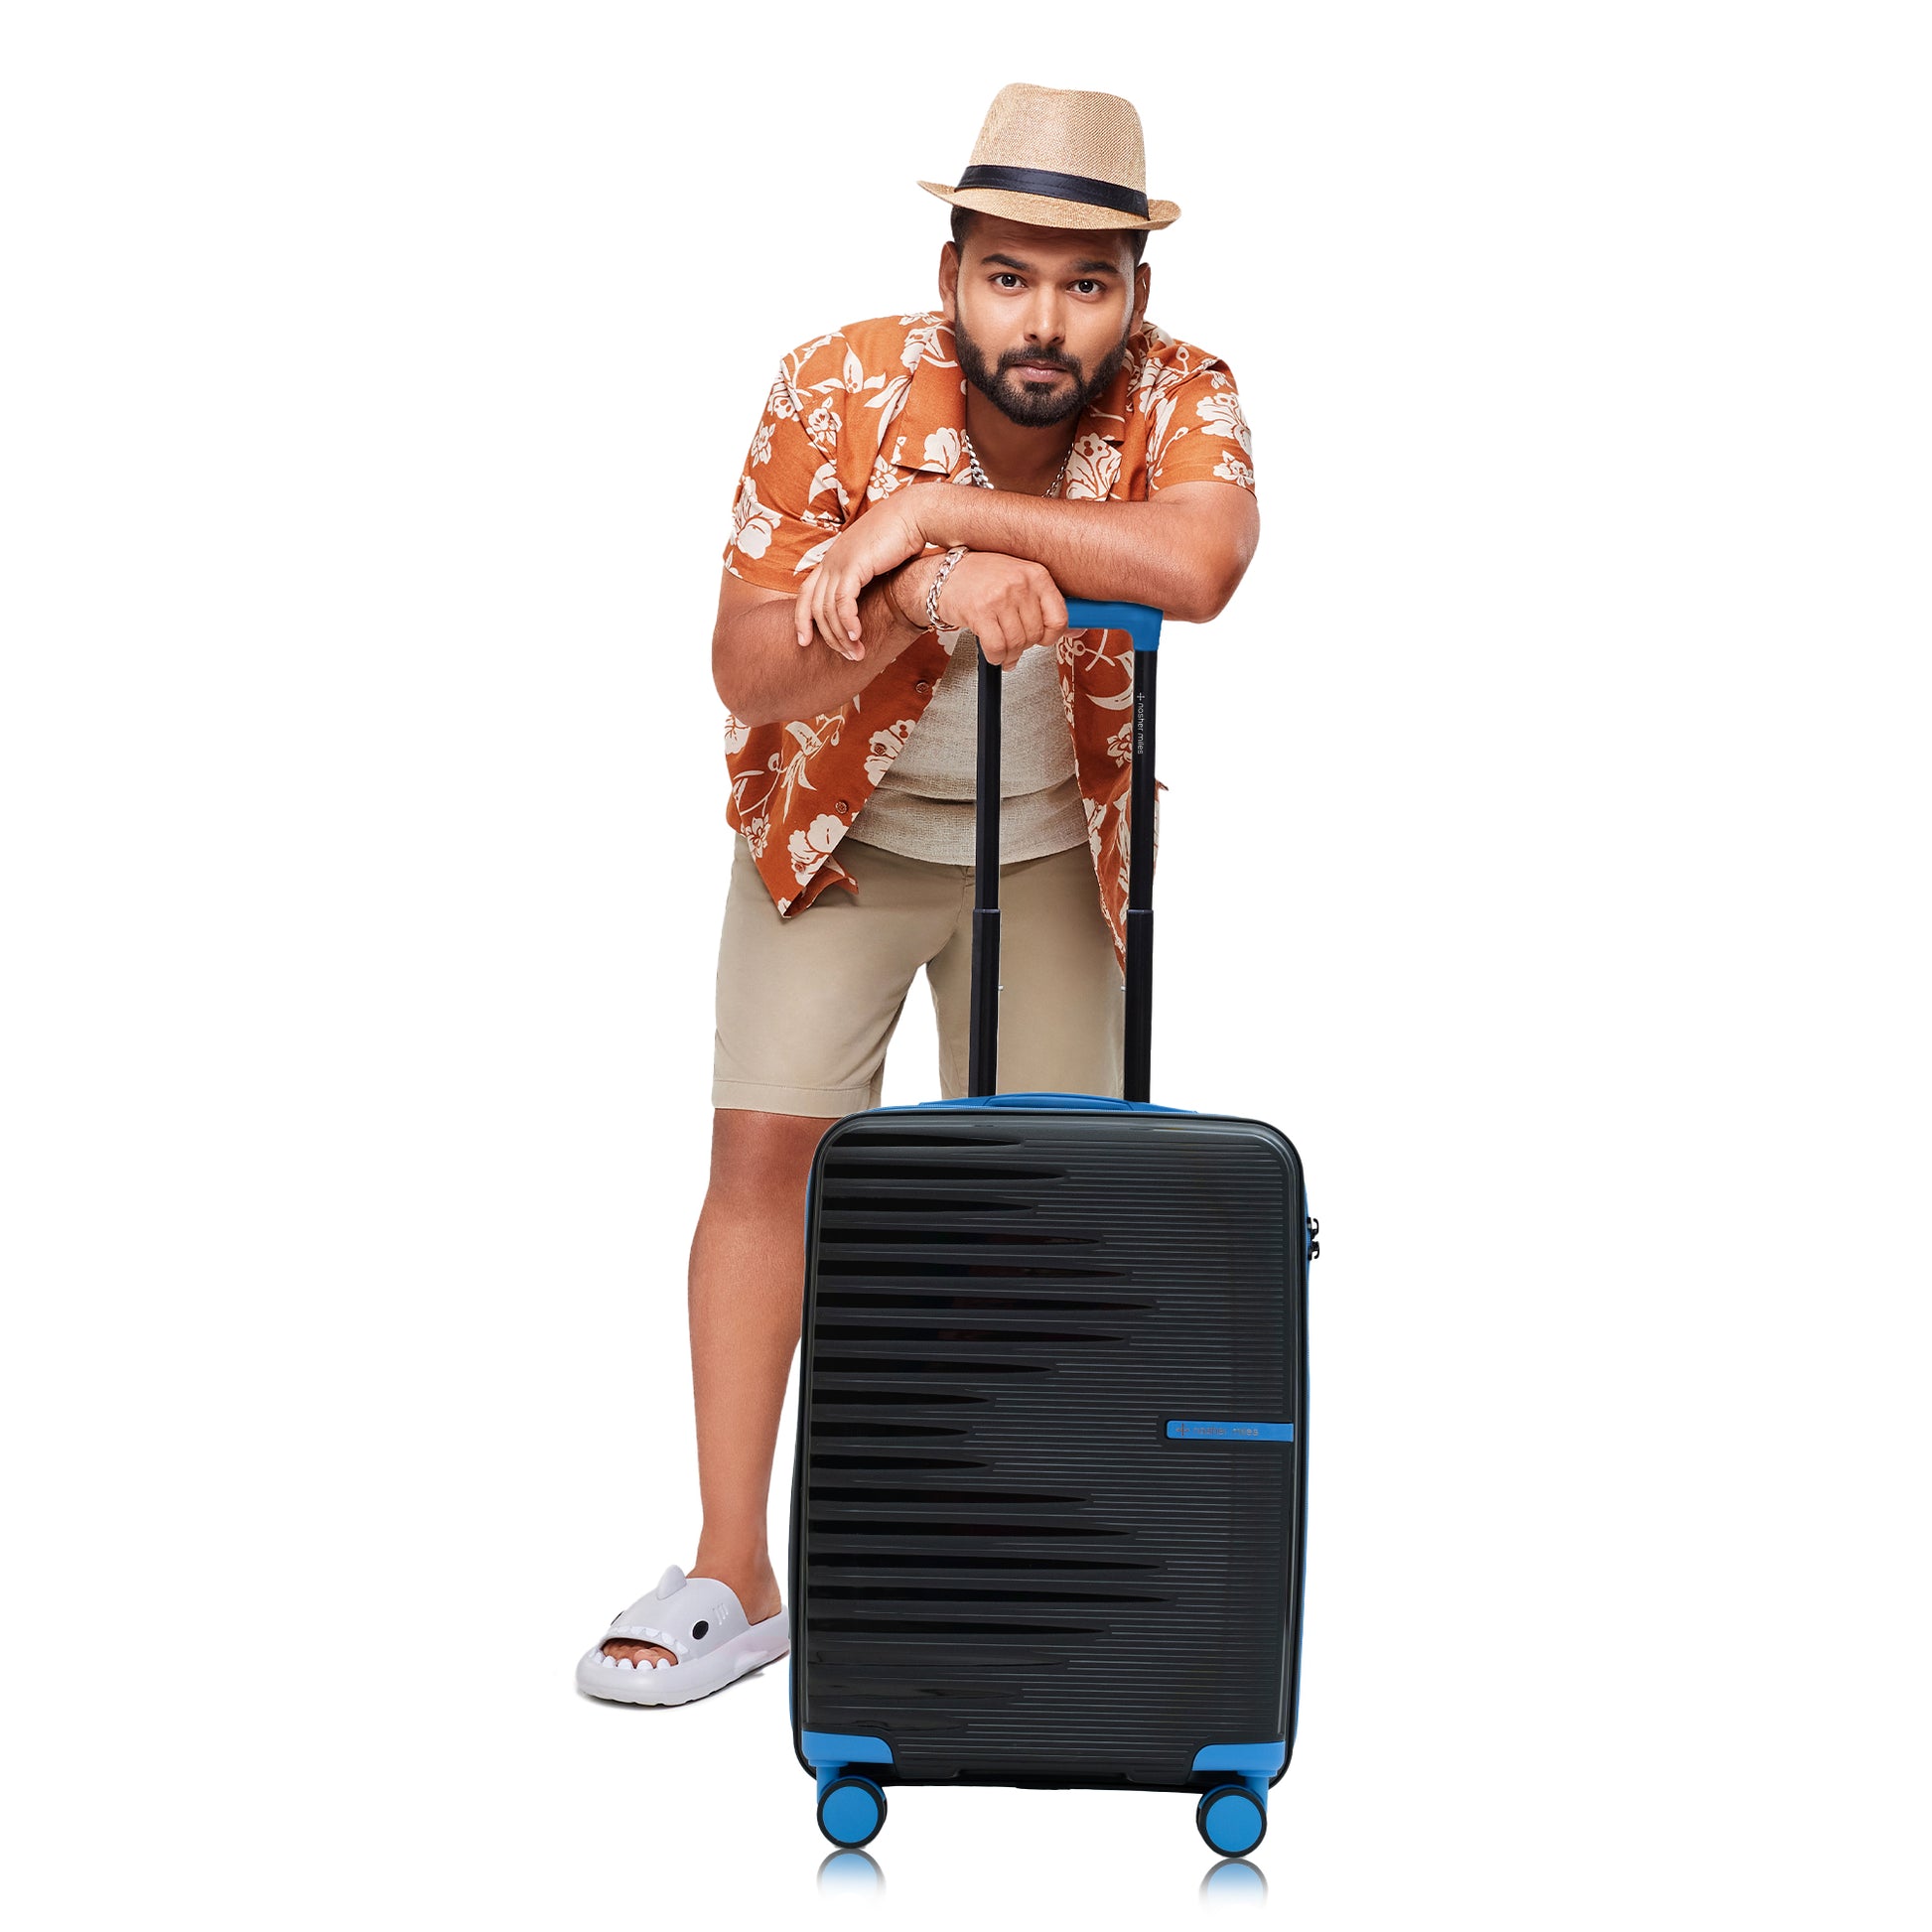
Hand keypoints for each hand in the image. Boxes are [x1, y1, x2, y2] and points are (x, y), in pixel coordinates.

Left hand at [793, 492, 926, 654]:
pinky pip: (843, 602)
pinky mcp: (853, 565)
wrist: (916, 515)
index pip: (806, 593)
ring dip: (841, 636)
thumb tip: (870, 602)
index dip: (802, 619)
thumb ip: (867, 581)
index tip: (804, 642)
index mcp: (833, 558)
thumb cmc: (904, 538)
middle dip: (828, 637)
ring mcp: (839, 561)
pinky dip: (848, 622)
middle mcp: (831, 560)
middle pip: (814, 606)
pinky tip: (857, 635)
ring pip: (827, 609)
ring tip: (856, 653)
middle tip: (846, 656)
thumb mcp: (877, 562)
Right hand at [929, 553, 1067, 667]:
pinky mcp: (980, 612)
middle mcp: (1019, 583)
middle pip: (1036, 635)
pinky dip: (995, 657)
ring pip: (1017, 644)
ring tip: (1002, 650)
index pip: (1059, 618)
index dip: (1051, 637)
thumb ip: (1047, 605)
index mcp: (1036, 574)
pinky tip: (993, 652)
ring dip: (1009, 655)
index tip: (1042, 638)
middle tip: (1014, 643)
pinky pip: (997, 648)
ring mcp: (999, 597)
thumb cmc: (982, 578)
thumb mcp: (1020, 582)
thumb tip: (1077, 630)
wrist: (944, 576)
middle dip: (1025, 646)